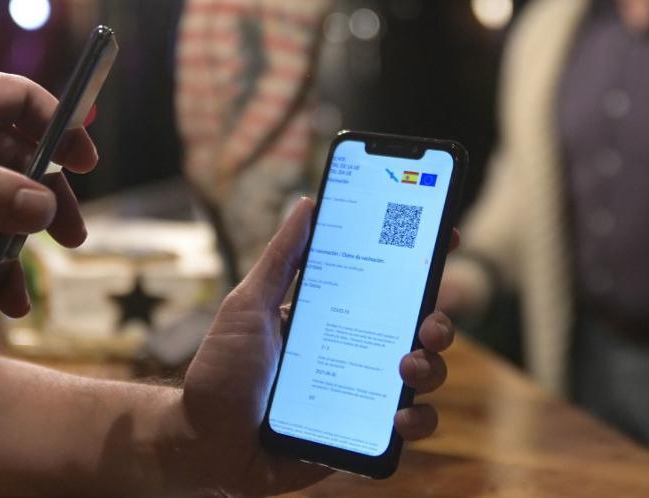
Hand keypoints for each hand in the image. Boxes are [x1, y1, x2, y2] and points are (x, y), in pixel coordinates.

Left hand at [175, 197, 457, 495]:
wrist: (204, 445)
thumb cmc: (222, 373)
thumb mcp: (247, 307)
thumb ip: (280, 259)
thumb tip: (308, 204)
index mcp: (335, 315)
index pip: (388, 284)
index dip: (421, 261)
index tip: (444, 236)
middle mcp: (357, 351)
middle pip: (418, 329)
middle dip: (438, 321)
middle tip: (428, 323)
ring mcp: (364, 394)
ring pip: (425, 375)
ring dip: (431, 368)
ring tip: (408, 368)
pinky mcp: (363, 435)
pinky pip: (409, 427)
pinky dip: (417, 421)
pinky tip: (399, 418)